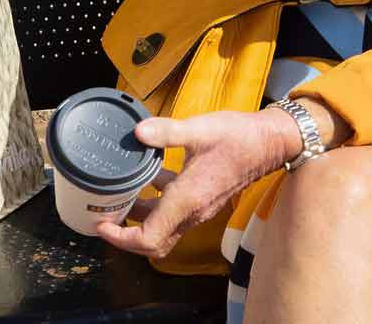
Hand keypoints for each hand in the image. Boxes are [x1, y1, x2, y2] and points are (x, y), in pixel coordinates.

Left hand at [94, 108, 298, 258]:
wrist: (270, 143)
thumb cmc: (238, 138)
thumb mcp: (199, 130)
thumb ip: (166, 132)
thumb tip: (138, 132)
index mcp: (187, 200)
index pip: (150, 239)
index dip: (121, 239)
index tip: (102, 224)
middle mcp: (192, 212)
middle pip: (154, 242)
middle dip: (125, 236)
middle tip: (104, 216)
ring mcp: (198, 208)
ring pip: (163, 228)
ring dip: (138, 220)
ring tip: (117, 198)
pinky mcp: (202, 199)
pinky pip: (173, 213)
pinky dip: (154, 205)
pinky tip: (145, 178)